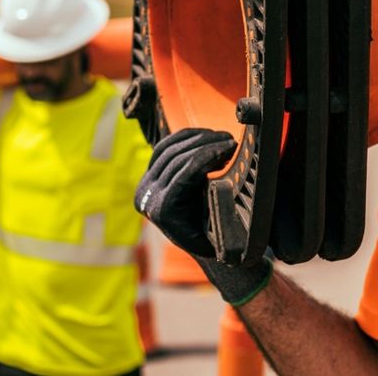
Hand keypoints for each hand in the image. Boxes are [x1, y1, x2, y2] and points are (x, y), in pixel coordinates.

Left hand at [136, 127, 275, 304]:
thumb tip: (227, 184)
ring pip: (169, 148)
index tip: (231, 145)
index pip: (185, 172)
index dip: (209, 154)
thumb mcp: (221, 226)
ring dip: (198, 138)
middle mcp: (148, 197)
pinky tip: (207, 136)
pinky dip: (187, 137)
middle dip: (206, 143)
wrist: (201, 243)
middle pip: (176, 157)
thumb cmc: (217, 237)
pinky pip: (165, 147)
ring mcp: (146, 184)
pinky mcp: (150, 174)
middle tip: (230, 139)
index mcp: (164, 211)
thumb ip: (221, 206)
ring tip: (223, 138)